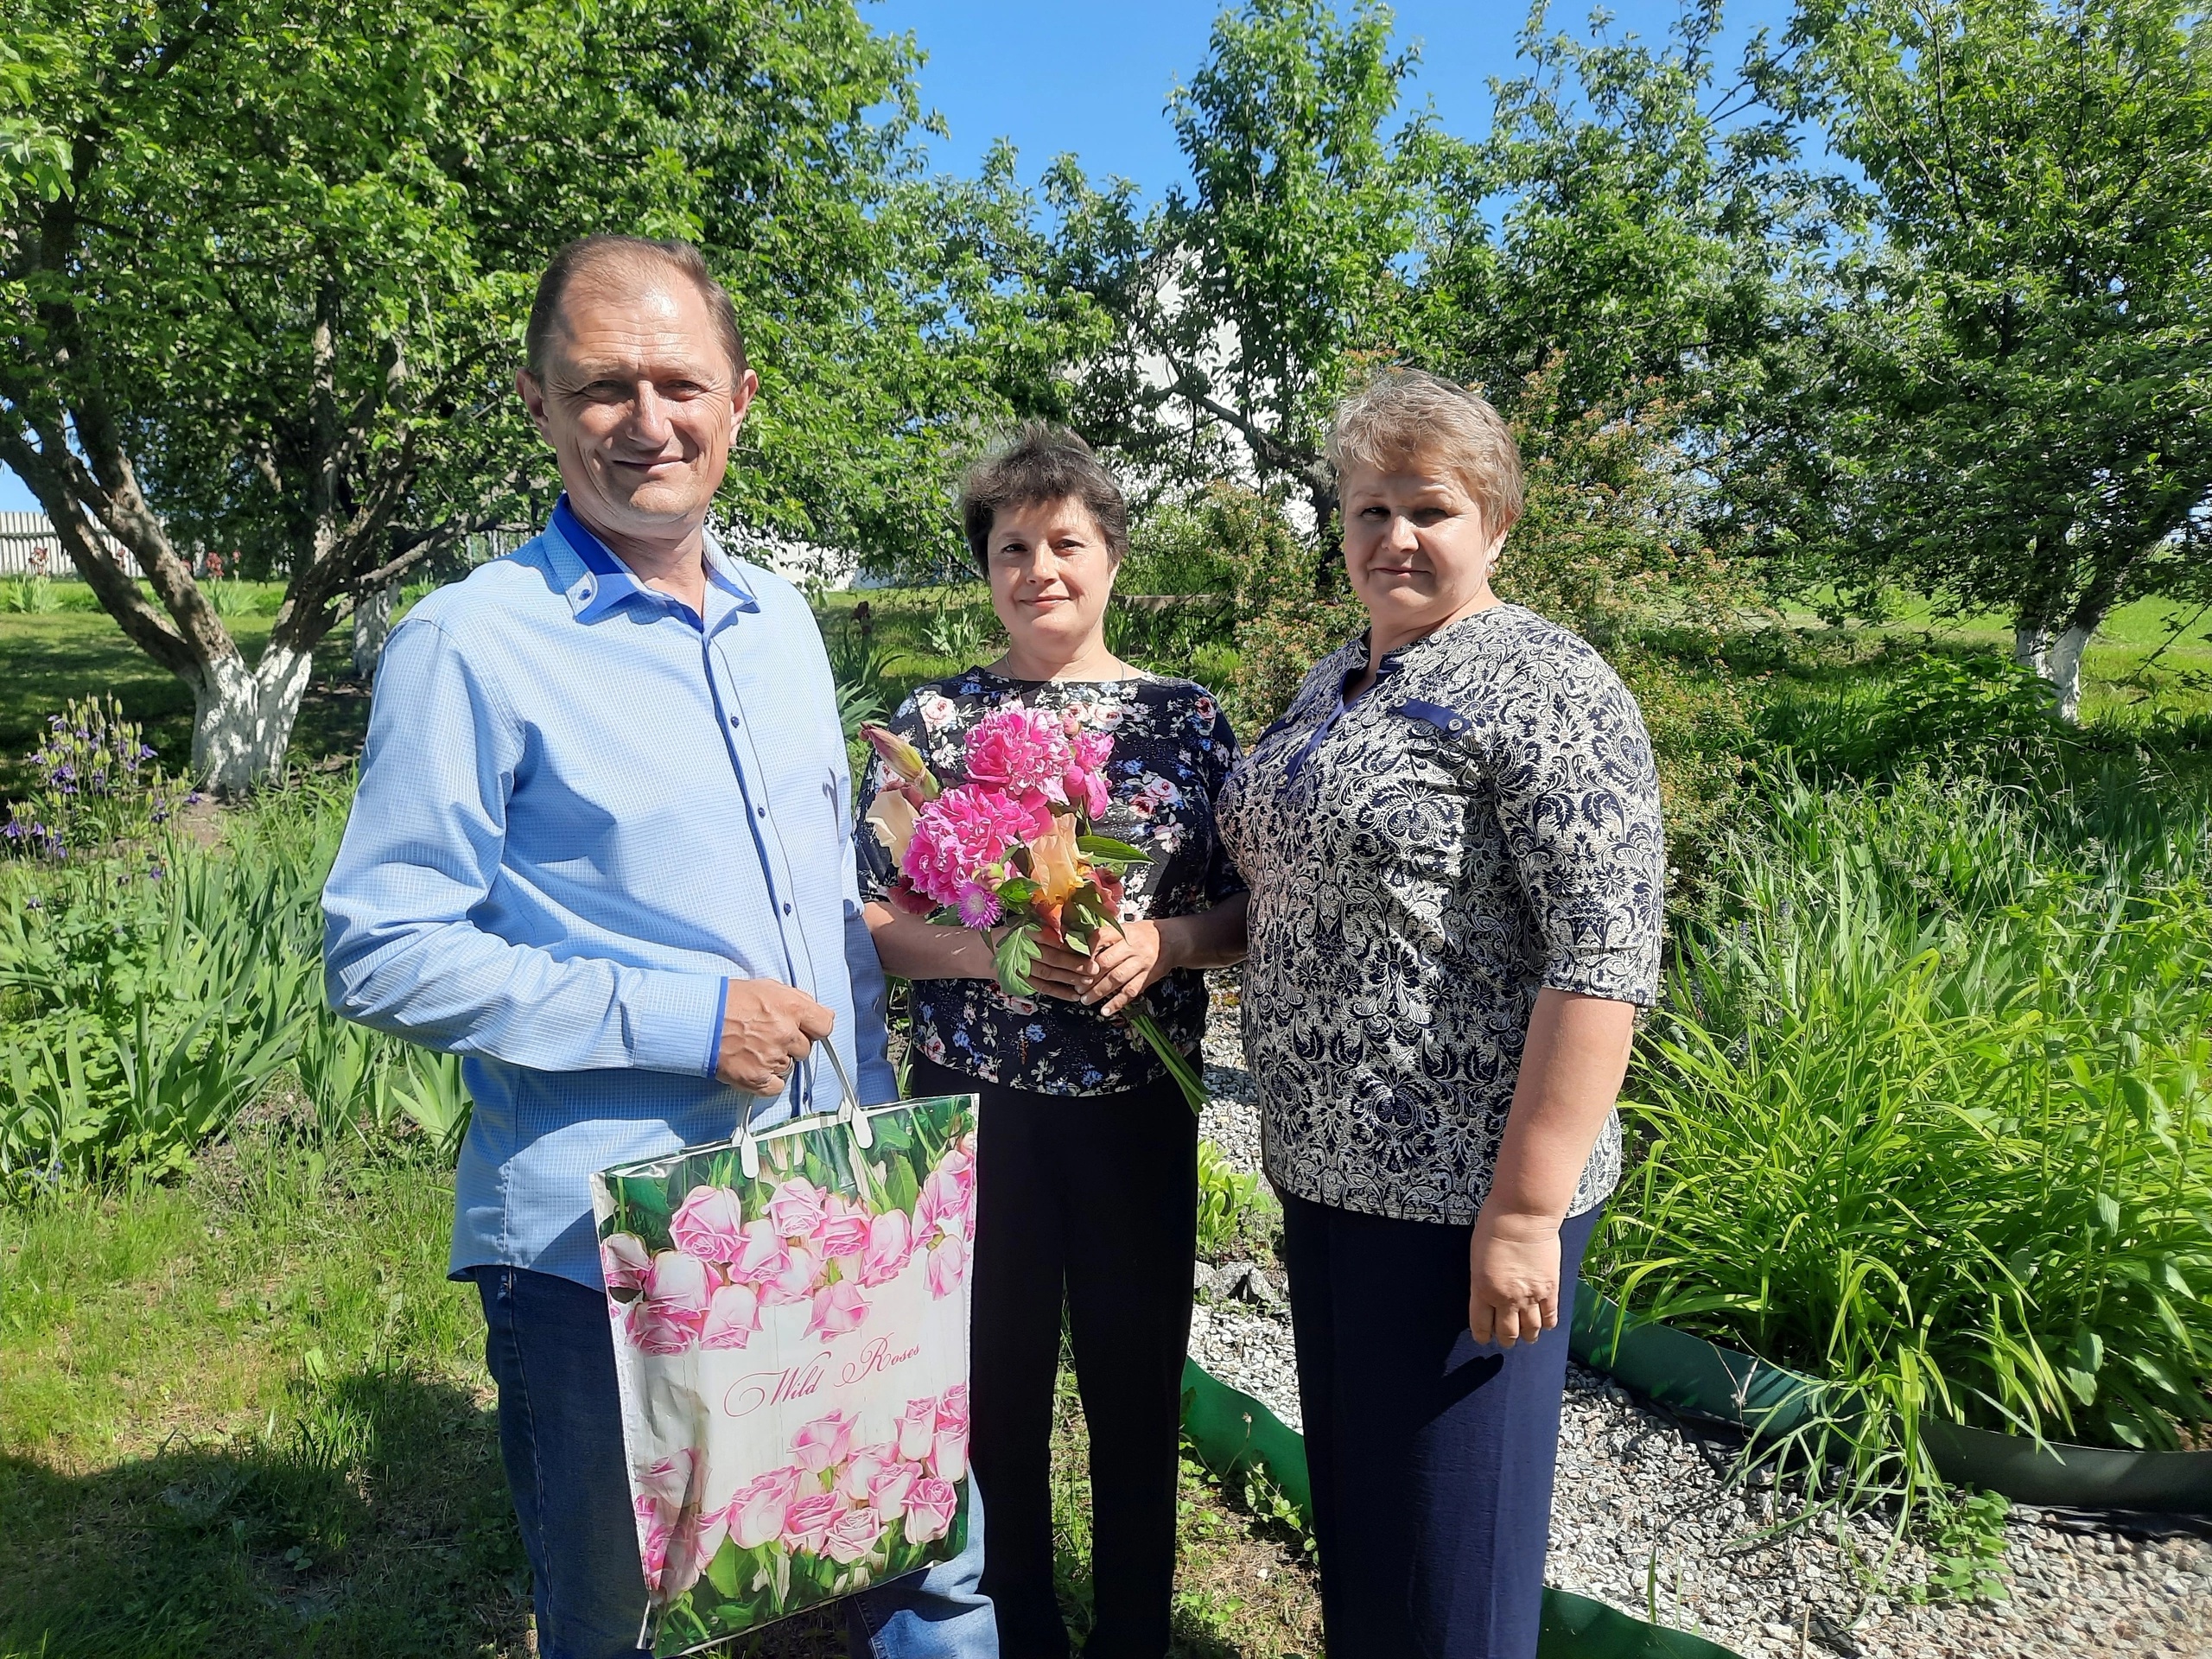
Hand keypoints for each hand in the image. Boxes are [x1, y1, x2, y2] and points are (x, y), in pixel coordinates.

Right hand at [715, 979, 834, 1094]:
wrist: (697, 1019)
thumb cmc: (728, 1000)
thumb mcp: (767, 987)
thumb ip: (798, 1000)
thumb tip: (823, 1014)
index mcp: (792, 1008)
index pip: (825, 1025)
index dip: (816, 1028)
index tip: (807, 1030)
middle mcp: (786, 1033)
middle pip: (805, 1049)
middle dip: (791, 1045)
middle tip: (768, 1037)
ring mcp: (773, 1057)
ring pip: (789, 1067)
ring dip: (776, 1061)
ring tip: (754, 1048)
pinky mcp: (757, 1078)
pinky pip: (776, 1086)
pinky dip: (767, 1080)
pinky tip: (753, 1066)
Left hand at [1025, 920, 1174, 1015]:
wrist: (1172, 940)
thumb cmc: (1140, 934)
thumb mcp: (1123, 928)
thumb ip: (1102, 936)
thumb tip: (1073, 943)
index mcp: (1122, 932)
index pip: (1100, 939)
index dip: (1085, 952)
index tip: (1071, 962)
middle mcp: (1131, 946)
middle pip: (1107, 962)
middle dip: (1089, 976)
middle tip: (1076, 987)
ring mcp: (1141, 962)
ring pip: (1117, 978)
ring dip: (1100, 991)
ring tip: (1085, 1000)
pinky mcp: (1148, 976)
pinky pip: (1132, 991)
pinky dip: (1118, 1003)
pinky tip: (1105, 1011)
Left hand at [1467, 1208, 1561, 1348]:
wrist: (1524, 1215)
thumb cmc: (1494, 1228)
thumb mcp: (1476, 1258)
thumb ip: (1482, 1282)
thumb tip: (1489, 1296)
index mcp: (1483, 1290)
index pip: (1481, 1325)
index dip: (1483, 1335)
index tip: (1484, 1338)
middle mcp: (1506, 1299)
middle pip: (1507, 1333)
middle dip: (1506, 1340)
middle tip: (1506, 1340)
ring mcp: (1530, 1296)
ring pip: (1530, 1330)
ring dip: (1527, 1336)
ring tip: (1527, 1337)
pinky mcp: (1550, 1289)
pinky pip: (1550, 1317)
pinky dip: (1547, 1324)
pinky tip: (1544, 1325)